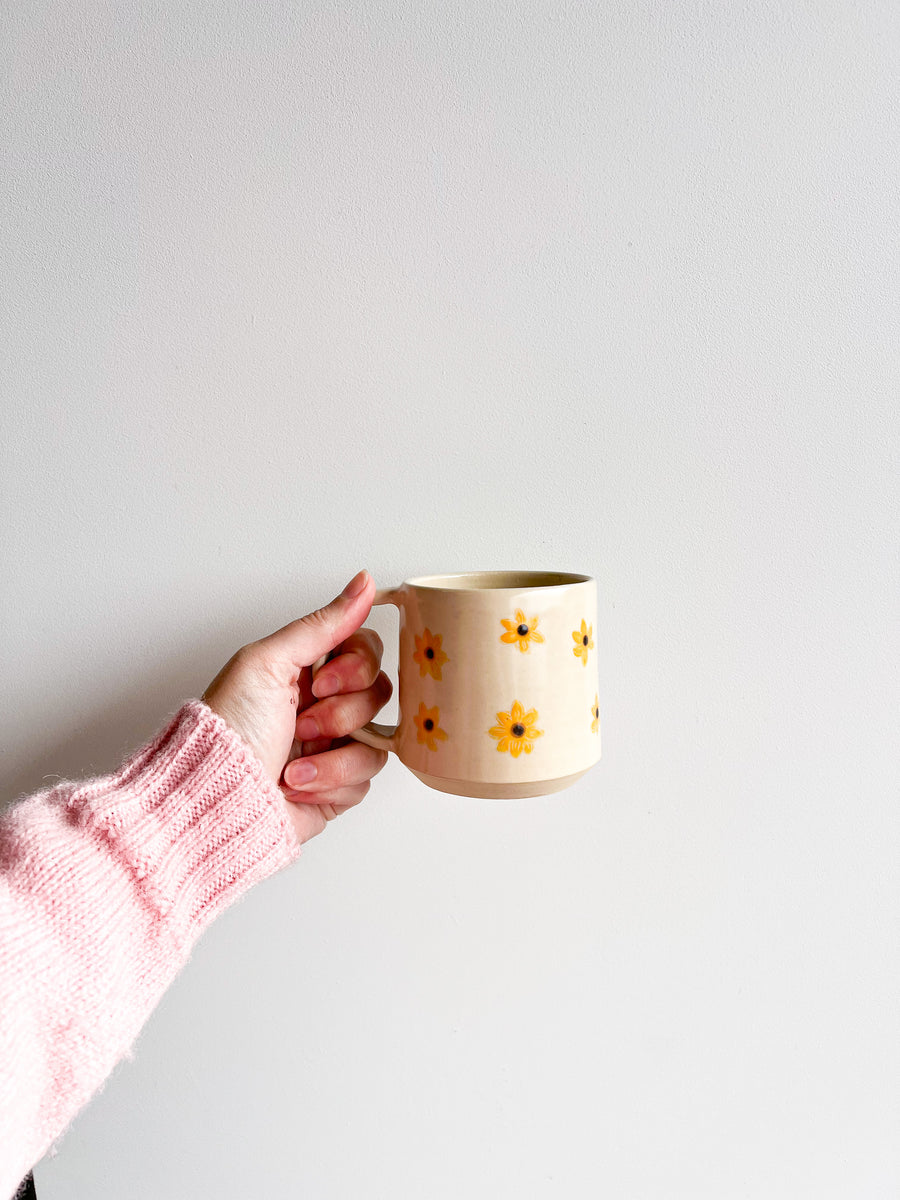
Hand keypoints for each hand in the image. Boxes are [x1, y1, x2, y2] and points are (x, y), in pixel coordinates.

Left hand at [201, 570, 390, 844]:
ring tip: (292, 765)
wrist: (216, 800)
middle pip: (377, 693)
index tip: (320, 680)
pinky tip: (297, 785)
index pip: (365, 649)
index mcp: (305, 669)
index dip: (354, 666)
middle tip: (301, 725)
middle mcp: (323, 704)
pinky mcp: (338, 788)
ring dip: (333, 755)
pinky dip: (330, 784)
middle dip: (340, 714)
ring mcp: (333, 747)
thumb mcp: (267, 663)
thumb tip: (363, 582)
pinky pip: (366, 779)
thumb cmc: (228, 731)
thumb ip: (322, 624)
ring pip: (377, 740)